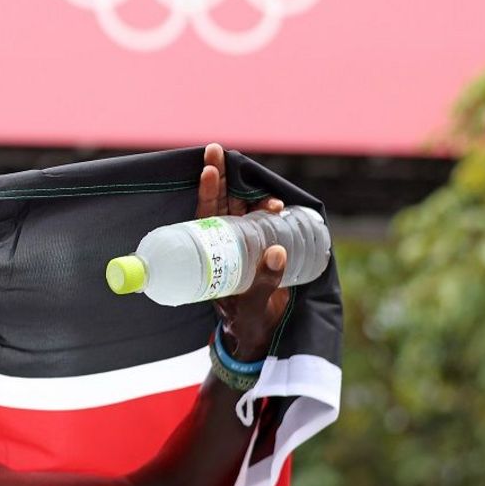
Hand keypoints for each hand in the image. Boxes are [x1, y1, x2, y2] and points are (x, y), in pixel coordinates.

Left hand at [196, 143, 288, 360]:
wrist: (259, 333)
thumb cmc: (246, 320)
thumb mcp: (251, 303)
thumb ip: (265, 280)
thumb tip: (278, 250)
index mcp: (210, 252)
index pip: (205, 213)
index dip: (207, 190)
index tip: (209, 168)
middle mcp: (225, 241)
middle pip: (223, 202)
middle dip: (224, 176)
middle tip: (219, 152)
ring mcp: (245, 242)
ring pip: (245, 208)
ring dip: (255, 195)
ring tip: (270, 200)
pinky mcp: (264, 246)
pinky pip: (265, 221)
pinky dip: (272, 210)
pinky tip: (279, 204)